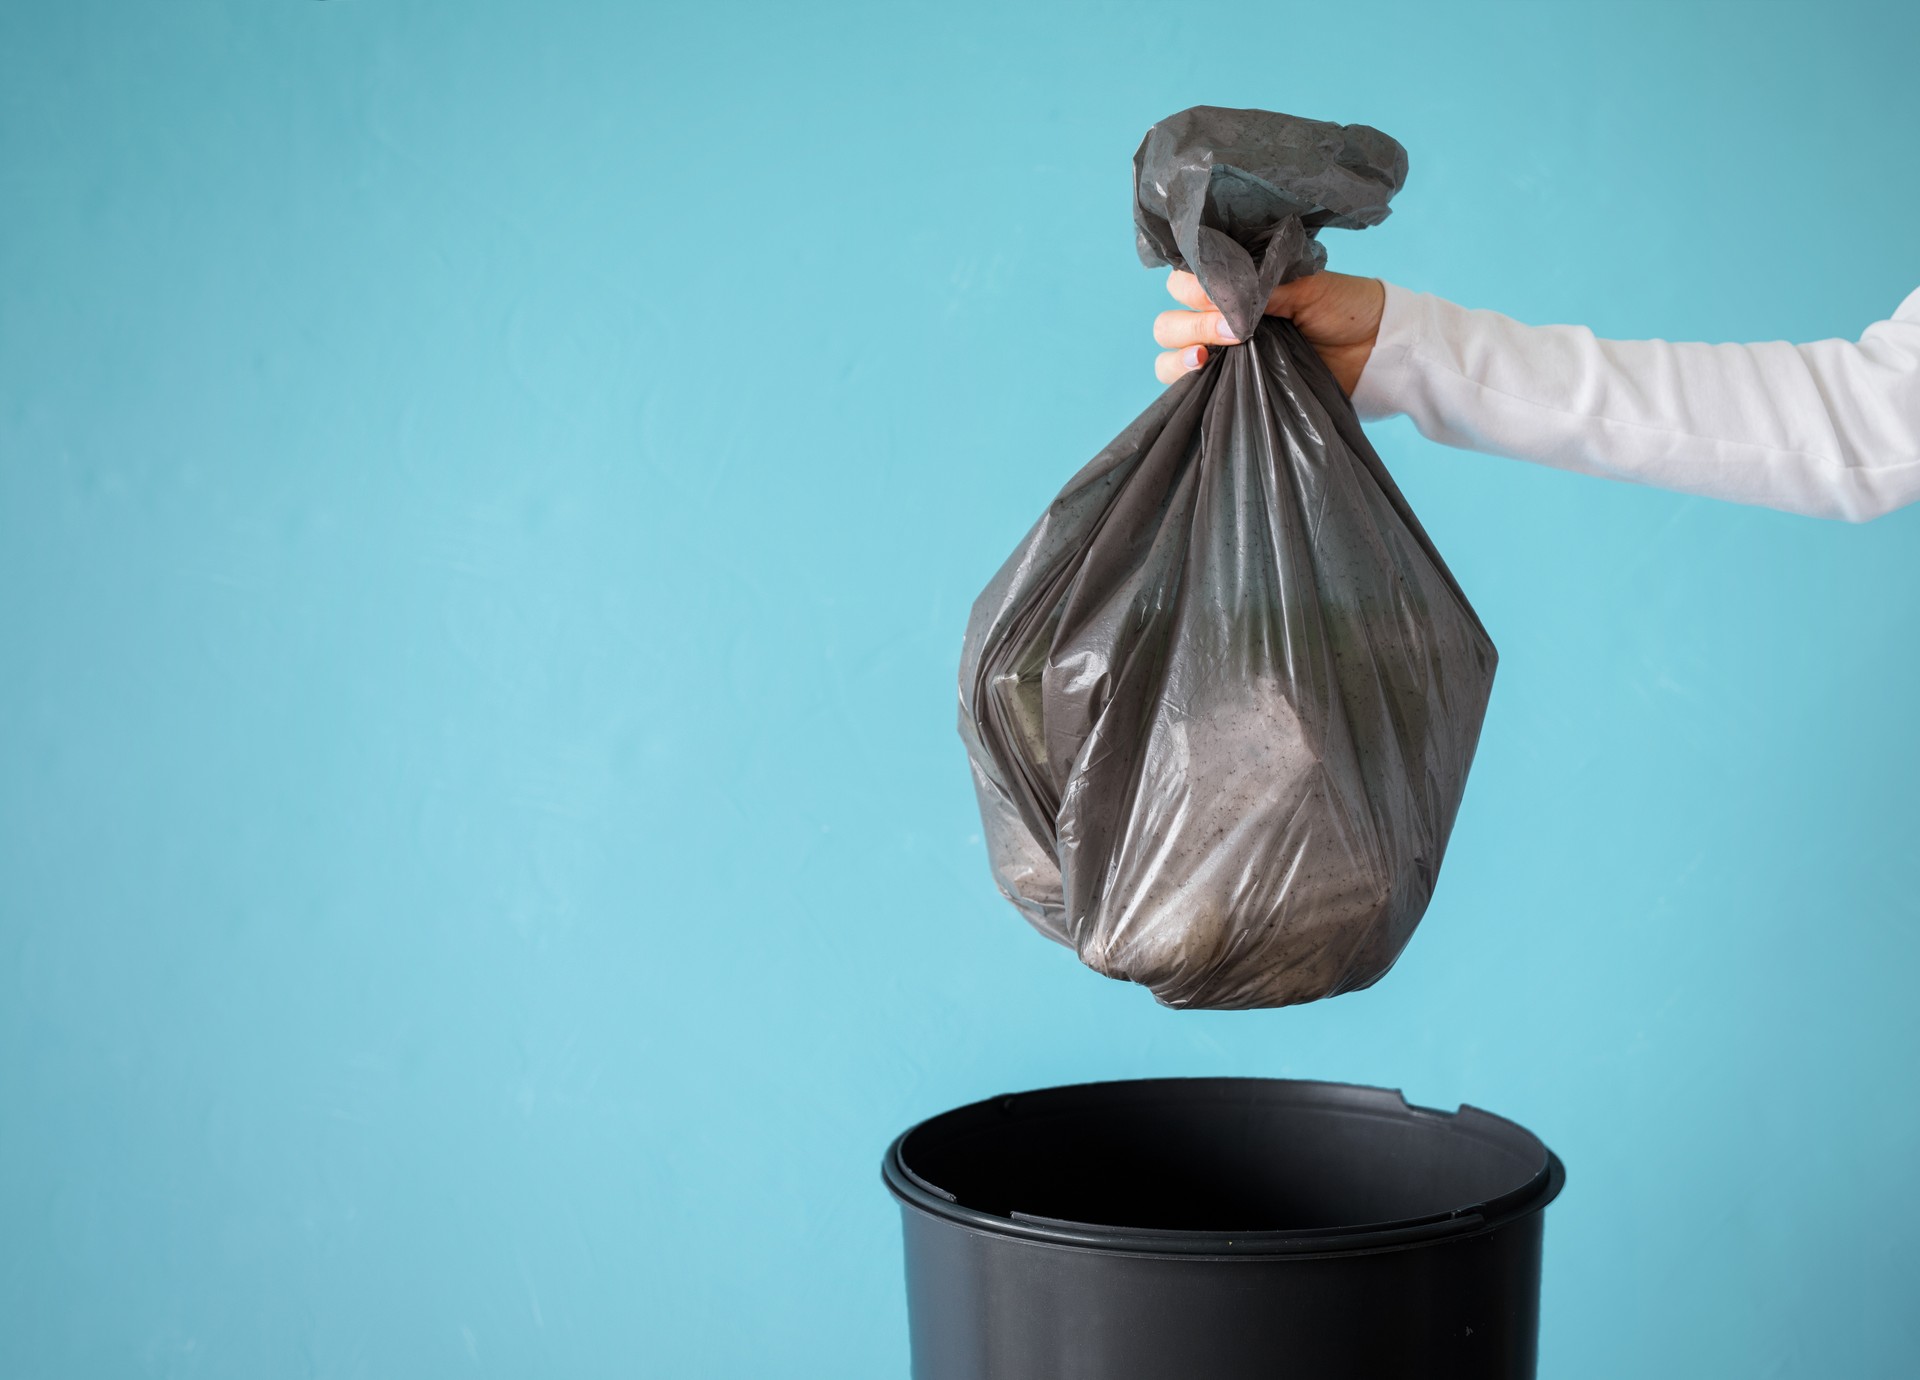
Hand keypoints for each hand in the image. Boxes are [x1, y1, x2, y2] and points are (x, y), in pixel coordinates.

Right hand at [1153, 269, 1384, 394]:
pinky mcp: (1231, 388)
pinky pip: (1188, 390)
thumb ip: (1260, 286)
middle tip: (1233, 331)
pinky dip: (1186, 383)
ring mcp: (1222, 356)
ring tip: (1205, 359)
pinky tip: (1204, 373)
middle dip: (1191, 324)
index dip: (1193, 288)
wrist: (1377, 352)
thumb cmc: (1346, 309)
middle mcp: (1219, 318)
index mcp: (1235, 285)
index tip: (1224, 296)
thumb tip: (1219, 292)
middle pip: (1170, 321)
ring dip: (1179, 354)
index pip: (1184, 281)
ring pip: (1168, 354)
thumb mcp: (1306, 285)